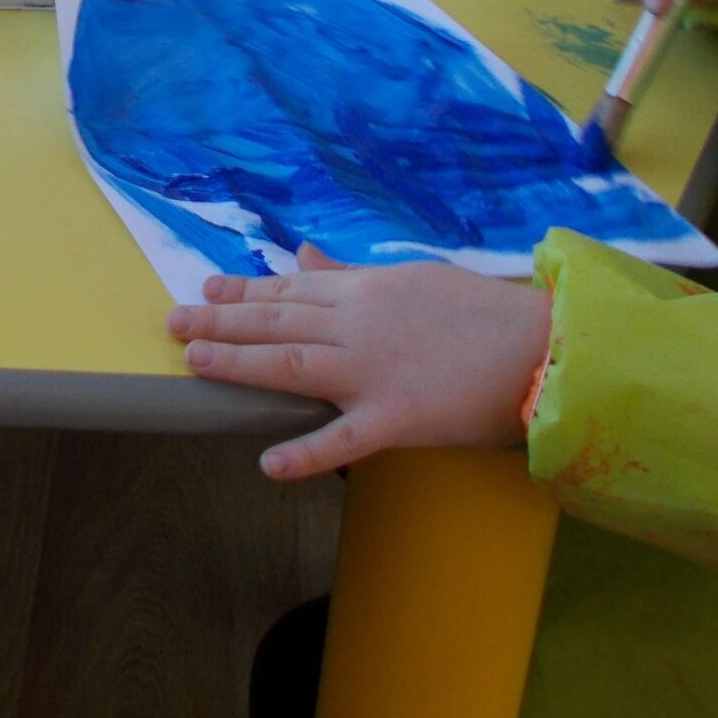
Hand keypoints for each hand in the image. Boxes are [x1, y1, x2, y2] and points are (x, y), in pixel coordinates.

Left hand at [167, 245, 552, 480]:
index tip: (204, 290)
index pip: (290, 290)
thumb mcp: (413, 279)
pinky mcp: (398, 419)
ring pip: (292, 364)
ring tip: (195, 363)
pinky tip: (267, 463)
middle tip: (174, 322)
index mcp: (365, 292)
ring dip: (240, 364)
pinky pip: (343, 439)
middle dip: (222, 322)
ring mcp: (374, 372)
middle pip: (278, 321)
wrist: (543, 346)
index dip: (242, 292)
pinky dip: (305, 453)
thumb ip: (351, 274)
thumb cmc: (483, 313)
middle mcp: (359, 326)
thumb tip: (302, 254)